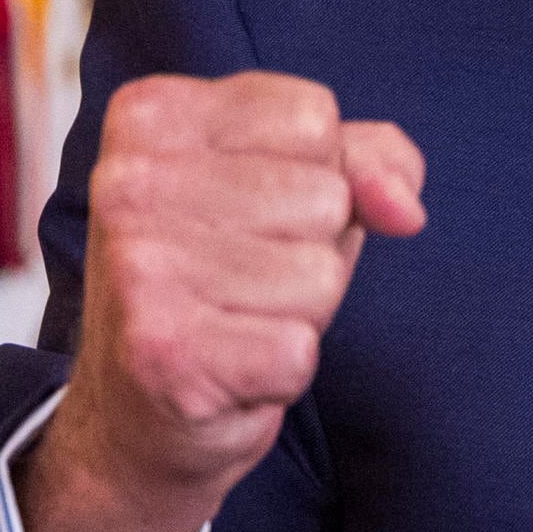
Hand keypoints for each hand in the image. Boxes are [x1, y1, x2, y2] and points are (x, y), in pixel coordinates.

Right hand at [15, 72, 425, 531]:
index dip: (314, 176)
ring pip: (319, 274)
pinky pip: (299, 347)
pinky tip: (228, 370)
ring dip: (297, 312)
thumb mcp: (292, 191)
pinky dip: (283, 370)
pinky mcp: (166, 351)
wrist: (137, 416)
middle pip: (323, 196)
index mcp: (150, 115)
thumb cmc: (224, 283)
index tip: (247, 215)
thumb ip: (366, 160)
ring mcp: (140, 267)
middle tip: (239, 282)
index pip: (313, 116)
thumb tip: (404, 206)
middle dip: (307, 250)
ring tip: (235, 321)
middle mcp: (128, 181)